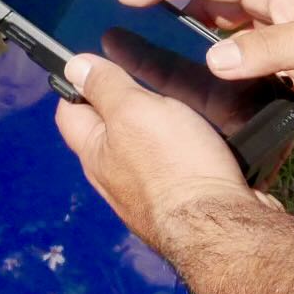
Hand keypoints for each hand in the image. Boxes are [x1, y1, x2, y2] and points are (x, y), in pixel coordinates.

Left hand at [53, 51, 265, 258]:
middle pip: (109, 130)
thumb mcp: (134, 111)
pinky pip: (173, 167)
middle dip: (125, 103)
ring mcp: (146, 195)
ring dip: (159, 127)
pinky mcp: (178, 205)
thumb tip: (73, 66)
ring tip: (184, 105)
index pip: (70, 111)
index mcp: (94, 154)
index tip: (103, 66)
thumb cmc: (174, 167)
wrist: (223, 228)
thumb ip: (105, 87)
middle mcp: (113, 177)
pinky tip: (203, 140)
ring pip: (144, 149)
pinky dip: (183, 150)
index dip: (80, 83)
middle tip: (152, 80)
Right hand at [117, 0, 293, 99]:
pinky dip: (236, 74)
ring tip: (163, 67)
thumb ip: (267, 49)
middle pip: (209, 5)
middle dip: (168, 11)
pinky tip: (222, 97)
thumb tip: (213, 61)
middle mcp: (271, 4)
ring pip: (231, 35)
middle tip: (128, 30)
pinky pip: (257, 62)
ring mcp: (287, 30)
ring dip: (200, 45)